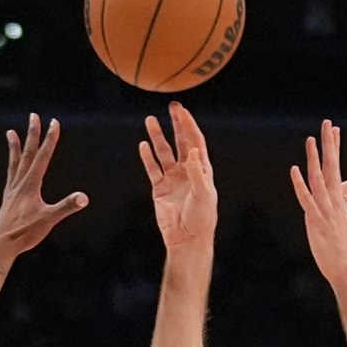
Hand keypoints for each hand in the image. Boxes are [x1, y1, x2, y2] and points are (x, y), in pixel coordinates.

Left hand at [0, 115, 88, 266]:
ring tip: (10, 133)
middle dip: (32, 134)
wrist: (1, 246)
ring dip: (15, 147)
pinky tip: (13, 167)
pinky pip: (10, 176)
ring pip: (14, 163)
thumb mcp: (48, 220)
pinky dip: (12, 167)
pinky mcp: (7, 200)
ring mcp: (11, 191)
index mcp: (30, 185)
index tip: (54, 122)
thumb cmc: (25, 234)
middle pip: (27, 153)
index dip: (50, 138)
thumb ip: (66, 207)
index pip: (43, 156)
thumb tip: (83, 198)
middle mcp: (19, 183)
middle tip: (33, 116)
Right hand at [138, 101, 216, 258]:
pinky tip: (143, 144)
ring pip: (164, 152)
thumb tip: (191, 150)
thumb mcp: (203, 194)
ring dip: (158, 136)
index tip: (182, 112)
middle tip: (172, 107)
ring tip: (150, 120)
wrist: (187, 239)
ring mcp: (172, 179)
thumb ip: (197, 172)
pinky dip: (147, 157)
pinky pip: (152, 169)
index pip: (195, 141)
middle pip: (181, 141)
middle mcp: (187, 171)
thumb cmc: (201, 218)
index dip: (189, 126)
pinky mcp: (160, 189)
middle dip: (177, 124)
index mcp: (201, 169)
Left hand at [290, 119, 346, 291]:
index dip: (335, 148)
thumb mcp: (344, 217)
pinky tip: (294, 170)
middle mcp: (333, 201)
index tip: (335, 130)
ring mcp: (325, 210)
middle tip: (327, 123)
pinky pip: (306, 199)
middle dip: (329, 145)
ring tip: (311, 140)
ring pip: (319, 179)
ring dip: (315, 159)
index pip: (337, 168)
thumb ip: (345, 198)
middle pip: (331, 167)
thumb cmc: (342, 243)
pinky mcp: (315, 221)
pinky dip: (300, 184)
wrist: (343, 266)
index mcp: (338, 199)